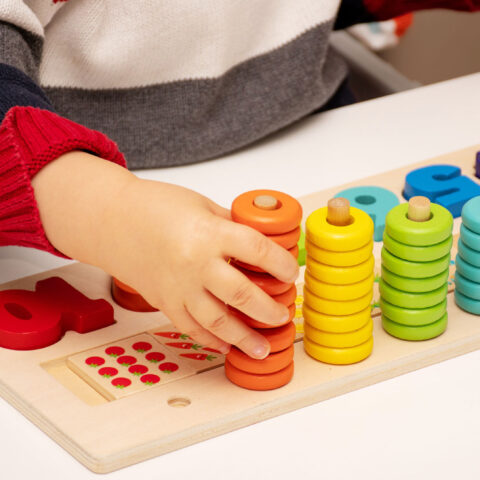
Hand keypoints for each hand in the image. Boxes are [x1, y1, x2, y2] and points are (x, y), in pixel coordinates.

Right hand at [32, 152, 298, 358]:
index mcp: (209, 233)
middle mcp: (195, 263)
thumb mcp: (203, 206)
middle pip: (241, 294)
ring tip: (262, 348)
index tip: (291, 273)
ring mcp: (178, 287)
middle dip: (268, 310)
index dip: (281, 264)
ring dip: (243, 338)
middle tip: (282, 316)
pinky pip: (191, 328)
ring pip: (217, 321)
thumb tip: (259, 244)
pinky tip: (226, 346)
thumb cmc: (155, 207)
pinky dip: (210, 340)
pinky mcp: (164, 302)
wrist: (112, 220)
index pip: (257, 251)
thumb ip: (232, 226)